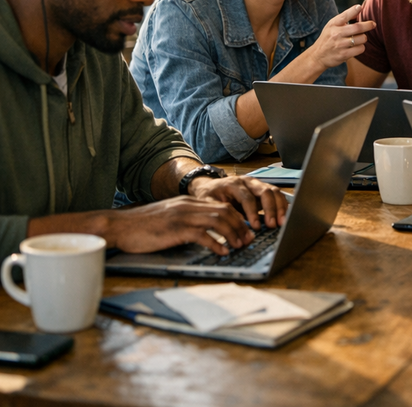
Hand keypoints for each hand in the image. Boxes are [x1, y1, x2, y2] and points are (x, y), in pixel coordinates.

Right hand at [106, 196, 267, 255]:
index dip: (237, 218)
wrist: (119, 226)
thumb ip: (186, 220)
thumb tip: (205, 232)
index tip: (245, 230)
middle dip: (240, 226)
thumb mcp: (169, 218)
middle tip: (248, 240)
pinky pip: (202, 234)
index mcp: (188, 202)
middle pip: (224, 211)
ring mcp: (182, 216)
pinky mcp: (175, 229)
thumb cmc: (142, 226)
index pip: (221, 205)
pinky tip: (222, 252)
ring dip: (233, 234)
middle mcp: (188, 206)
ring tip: (240, 246)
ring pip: (217, 220)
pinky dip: (216, 243)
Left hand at [188, 175, 287, 230]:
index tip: (256, 227)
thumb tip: (239, 223)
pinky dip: (282, 205)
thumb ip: (223, 212)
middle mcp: (248, 181)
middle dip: (271, 209)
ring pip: (274, 191)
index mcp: (234, 183)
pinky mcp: (263, 189)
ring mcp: (257, 184)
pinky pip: (277, 194)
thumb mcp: (209, 204)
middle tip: (272, 225)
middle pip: (265, 191)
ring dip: (280, 207)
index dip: (253, 212)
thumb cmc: (209, 195)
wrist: (210, 186)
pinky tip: (283, 217)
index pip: (248, 197)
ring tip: (281, 222)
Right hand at [308, 4, 375, 69]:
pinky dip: (361, 47)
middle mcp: (336, 34)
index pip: (345, 16)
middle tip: (373, 24)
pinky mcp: (343, 55)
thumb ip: (344, 17)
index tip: (360, 7)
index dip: (354, 10)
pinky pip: (360, 49)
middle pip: (357, 28)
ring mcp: (340, 45)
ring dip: (364, 38)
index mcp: (333, 24)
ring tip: (360, 38)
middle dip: (368, 25)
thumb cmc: (328, 38)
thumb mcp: (332, 25)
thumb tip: (359, 8)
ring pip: (361, 38)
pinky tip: (356, 47)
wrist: (318, 56)